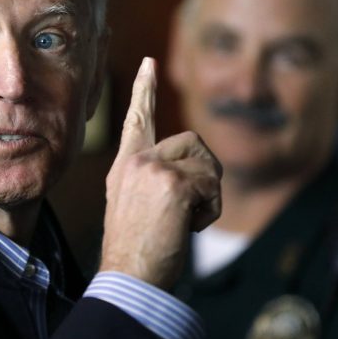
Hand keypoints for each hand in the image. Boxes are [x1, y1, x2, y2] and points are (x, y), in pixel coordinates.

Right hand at [99, 57, 221, 288]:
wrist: (130, 276)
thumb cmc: (137, 249)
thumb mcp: (135, 204)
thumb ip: (154, 178)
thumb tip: (191, 170)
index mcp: (126, 165)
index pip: (137, 120)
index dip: (144, 90)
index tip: (148, 62)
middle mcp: (136, 161)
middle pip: (193, 143)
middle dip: (204, 174)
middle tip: (188, 209)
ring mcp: (152, 169)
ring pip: (207, 164)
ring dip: (208, 195)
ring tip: (183, 220)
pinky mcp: (172, 183)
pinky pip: (212, 187)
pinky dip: (209, 211)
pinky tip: (187, 226)